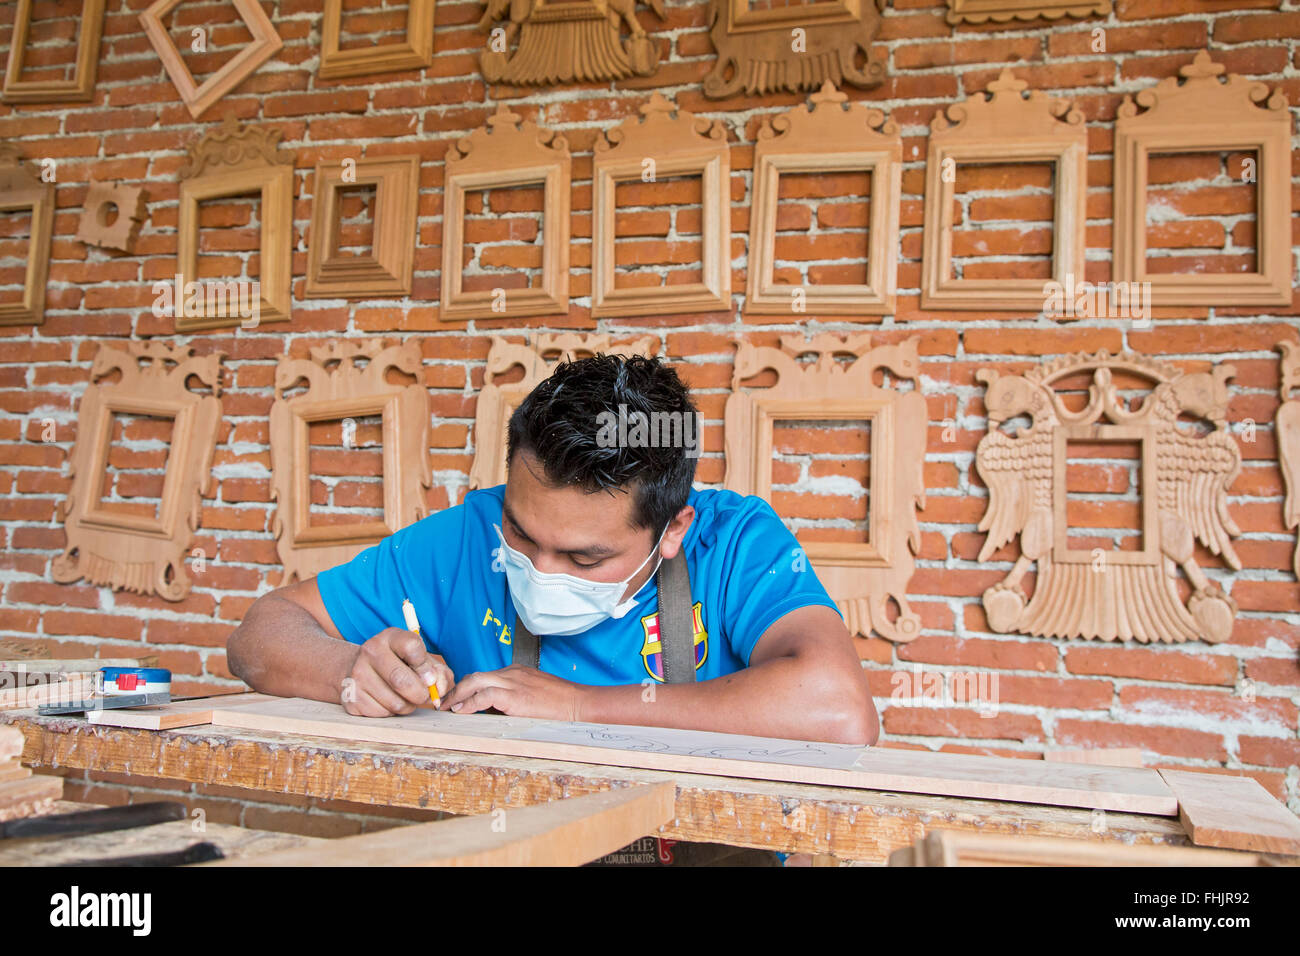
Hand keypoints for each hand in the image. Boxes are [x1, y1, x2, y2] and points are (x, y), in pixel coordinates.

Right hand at [342, 628, 454, 717]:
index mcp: (390, 637)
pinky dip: (392, 712)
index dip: (426, 666)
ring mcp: (357, 675)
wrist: (361, 669)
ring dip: (408, 706)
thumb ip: (438, 672)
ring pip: (395, 702)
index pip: (412, 647)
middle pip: (401, 681)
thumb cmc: (401, 665)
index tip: (430, 677)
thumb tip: (439, 689)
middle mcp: (370, 651)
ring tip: (404, 697)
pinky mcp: (351, 697)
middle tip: (424, 696)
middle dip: (421, 694)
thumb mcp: (421, 660)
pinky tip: (388, 701)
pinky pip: (382, 713)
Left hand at [440, 665, 585, 721]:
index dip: (467, 689)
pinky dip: (470, 702)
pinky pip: (485, 694)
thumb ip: (514, 701)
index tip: (456, 701)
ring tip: (448, 708)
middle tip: (444, 704)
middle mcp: (513, 673)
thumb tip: (494, 714)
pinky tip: (461, 711)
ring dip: (458, 695)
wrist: (580, 704)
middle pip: (475, 675)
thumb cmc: (561, 705)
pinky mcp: (515, 694)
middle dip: (457, 689)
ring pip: (476, 680)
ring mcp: (514, 681)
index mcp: (517, 673)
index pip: (484, 677)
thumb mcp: (534, 699)